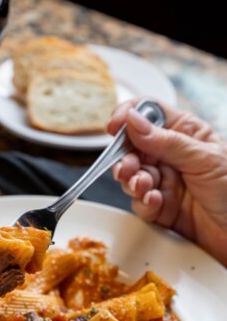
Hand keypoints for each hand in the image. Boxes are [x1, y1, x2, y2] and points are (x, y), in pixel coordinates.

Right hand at [108, 100, 226, 265]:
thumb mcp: (205, 160)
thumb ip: (166, 142)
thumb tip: (133, 121)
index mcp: (184, 133)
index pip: (149, 113)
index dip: (128, 116)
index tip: (115, 126)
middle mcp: (170, 155)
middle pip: (132, 147)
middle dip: (125, 157)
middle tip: (128, 167)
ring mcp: (163, 181)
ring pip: (131, 175)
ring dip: (132, 180)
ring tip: (143, 185)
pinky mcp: (159, 207)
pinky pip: (139, 202)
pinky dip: (143, 202)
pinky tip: (155, 201)